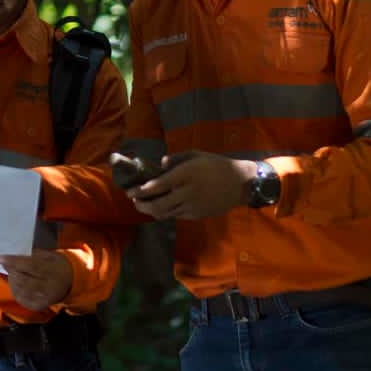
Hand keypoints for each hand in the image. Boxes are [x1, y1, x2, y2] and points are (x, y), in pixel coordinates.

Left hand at [0, 249, 72, 310]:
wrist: (70, 282)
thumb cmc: (55, 265)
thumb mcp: (48, 255)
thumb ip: (32, 256)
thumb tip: (12, 256)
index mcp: (53, 272)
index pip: (31, 267)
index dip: (15, 262)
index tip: (1, 257)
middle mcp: (49, 288)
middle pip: (24, 281)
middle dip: (12, 272)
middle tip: (6, 263)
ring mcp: (43, 299)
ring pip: (21, 291)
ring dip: (12, 281)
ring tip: (13, 273)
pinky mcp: (38, 306)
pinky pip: (21, 299)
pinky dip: (15, 290)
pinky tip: (16, 283)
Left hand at [129, 151, 254, 219]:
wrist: (240, 183)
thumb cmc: (216, 164)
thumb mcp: (196, 155)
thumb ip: (176, 159)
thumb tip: (160, 165)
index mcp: (185, 175)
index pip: (157, 186)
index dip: (141, 190)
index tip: (130, 191)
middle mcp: (187, 192)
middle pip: (158, 205)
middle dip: (142, 205)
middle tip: (134, 201)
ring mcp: (193, 206)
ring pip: (166, 213)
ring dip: (151, 211)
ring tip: (143, 205)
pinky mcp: (197, 215)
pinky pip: (177, 215)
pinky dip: (166, 212)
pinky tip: (161, 207)